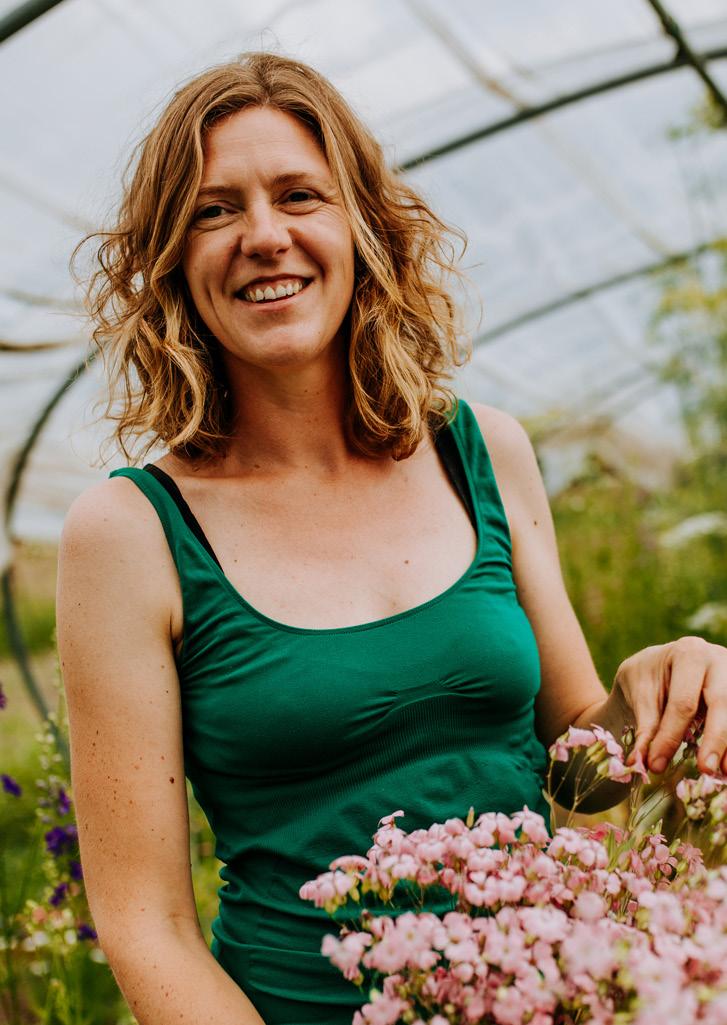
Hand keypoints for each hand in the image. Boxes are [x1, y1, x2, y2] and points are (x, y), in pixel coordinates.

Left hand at [613, 637, 726, 775]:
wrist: (659, 666)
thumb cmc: (647, 677)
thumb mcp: (639, 695)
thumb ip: (645, 727)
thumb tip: (639, 763)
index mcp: (689, 654)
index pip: (683, 701)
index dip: (670, 736)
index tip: (656, 764)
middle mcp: (719, 661)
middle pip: (722, 703)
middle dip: (715, 739)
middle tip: (705, 769)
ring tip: (722, 774)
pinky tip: (725, 766)